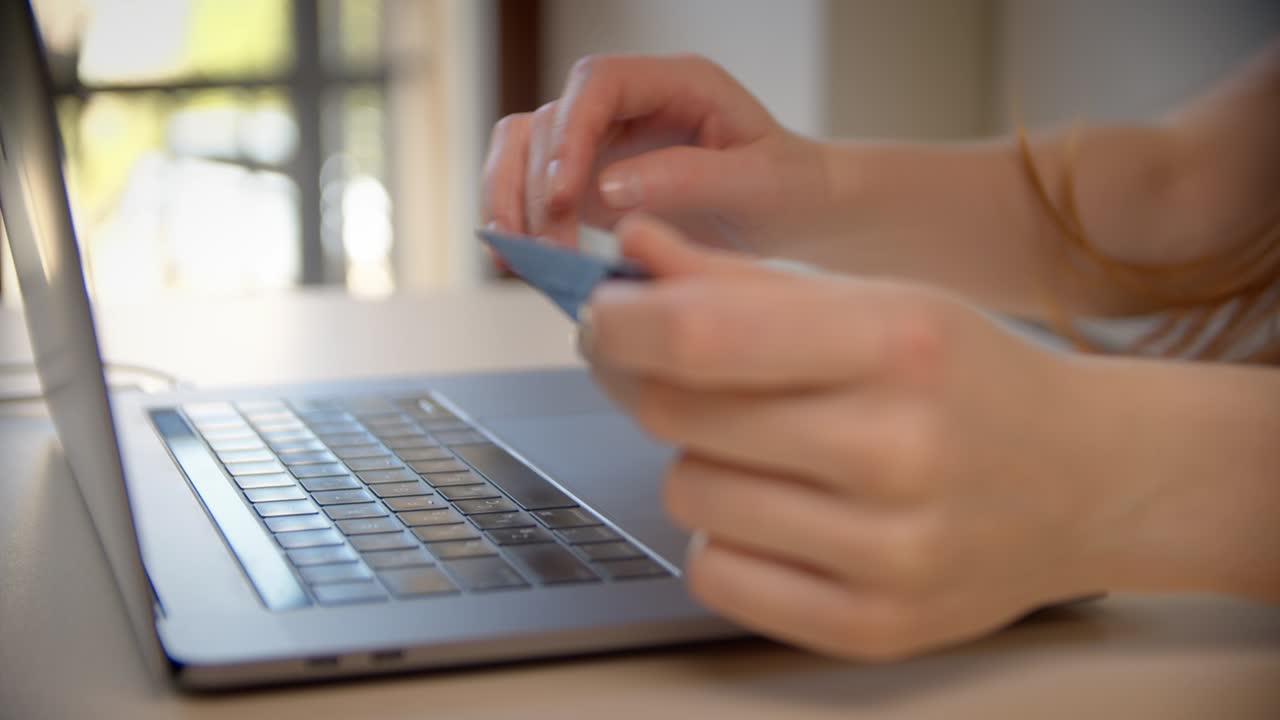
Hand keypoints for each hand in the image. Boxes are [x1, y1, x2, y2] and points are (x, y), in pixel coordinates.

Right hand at [481, 54, 830, 250]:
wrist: (797, 215)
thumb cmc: (789, 190)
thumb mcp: (757, 184)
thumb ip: (686, 178)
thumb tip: (604, 187)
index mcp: (677, 83)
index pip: (599, 82)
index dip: (570, 133)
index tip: (563, 196)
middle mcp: (630, 105)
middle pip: (549, 119)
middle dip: (536, 185)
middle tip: (548, 249)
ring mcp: (604, 141)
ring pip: (524, 147)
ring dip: (509, 199)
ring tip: (519, 257)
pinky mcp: (589, 183)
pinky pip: (531, 188)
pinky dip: (515, 219)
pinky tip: (517, 259)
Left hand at [581, 216, 1118, 660]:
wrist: (1087, 480)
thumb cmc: (969, 378)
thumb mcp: (876, 301)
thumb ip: (742, 279)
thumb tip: (629, 252)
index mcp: (899, 343)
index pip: (701, 335)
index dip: (622, 323)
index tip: (601, 316)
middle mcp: (897, 450)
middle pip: (677, 415)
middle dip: (660, 387)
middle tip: (698, 380)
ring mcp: (889, 551)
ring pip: (686, 495)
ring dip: (701, 464)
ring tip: (771, 454)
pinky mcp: (873, 626)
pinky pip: (715, 576)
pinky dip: (725, 540)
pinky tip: (781, 516)